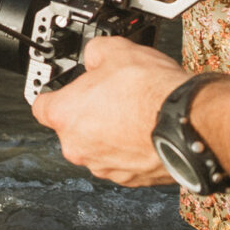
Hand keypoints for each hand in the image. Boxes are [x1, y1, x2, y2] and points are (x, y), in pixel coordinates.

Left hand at [29, 35, 189, 185]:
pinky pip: (124, 160)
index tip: (64, 89)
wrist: (188, 124)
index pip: (41, 105)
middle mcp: (78, 147)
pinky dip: (132, 147)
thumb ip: (95, 52)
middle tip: (111, 94)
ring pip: (99, 145)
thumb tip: (96, 55)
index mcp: (65, 116)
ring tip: (135, 110)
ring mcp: (105, 167)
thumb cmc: (150, 92)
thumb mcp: (115, 49)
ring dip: (112, 131)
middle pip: (73, 127)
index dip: (55, 93)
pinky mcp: (131, 179)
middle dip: (89, 111)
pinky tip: (147, 128)